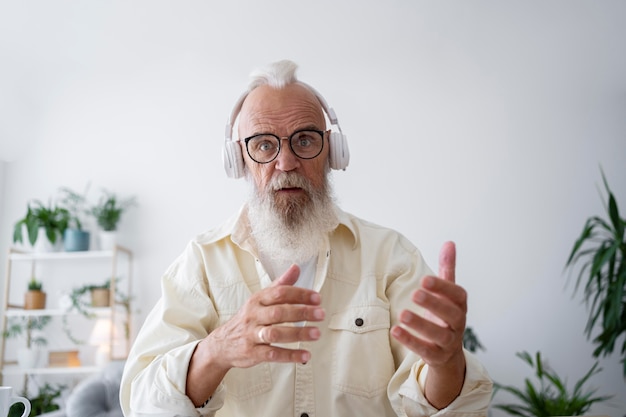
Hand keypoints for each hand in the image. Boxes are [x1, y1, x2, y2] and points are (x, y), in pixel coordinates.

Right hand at [202, 264, 324, 370]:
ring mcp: (252, 334)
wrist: (222, 344)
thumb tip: (296, 267)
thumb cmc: (248, 318)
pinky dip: (290, 356)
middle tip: (320, 314)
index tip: (317, 298)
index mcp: (257, 299)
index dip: (299, 294)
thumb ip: (280, 284)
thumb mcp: (260, 299)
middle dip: (301, 312)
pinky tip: (305, 355)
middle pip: (278, 312)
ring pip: (275, 333)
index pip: (279, 293)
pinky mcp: (252, 353)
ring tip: (316, 333)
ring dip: (298, 333)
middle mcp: (253, 315)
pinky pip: (273, 354)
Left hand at [390, 241, 466, 407]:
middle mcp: (458, 324)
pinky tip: (396, 331)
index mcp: (459, 305)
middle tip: (415, 293)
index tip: (425, 279)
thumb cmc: (445, 316)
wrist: (449, 353)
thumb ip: (448, 269)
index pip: (457, 295)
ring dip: (421, 325)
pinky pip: (426, 351)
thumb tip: (449, 242)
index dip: (443, 287)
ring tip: (402, 314)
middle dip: (434, 303)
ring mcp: (449, 342)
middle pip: (451, 315)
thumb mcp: (448, 293)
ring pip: (439, 335)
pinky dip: (411, 341)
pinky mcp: (436, 356)